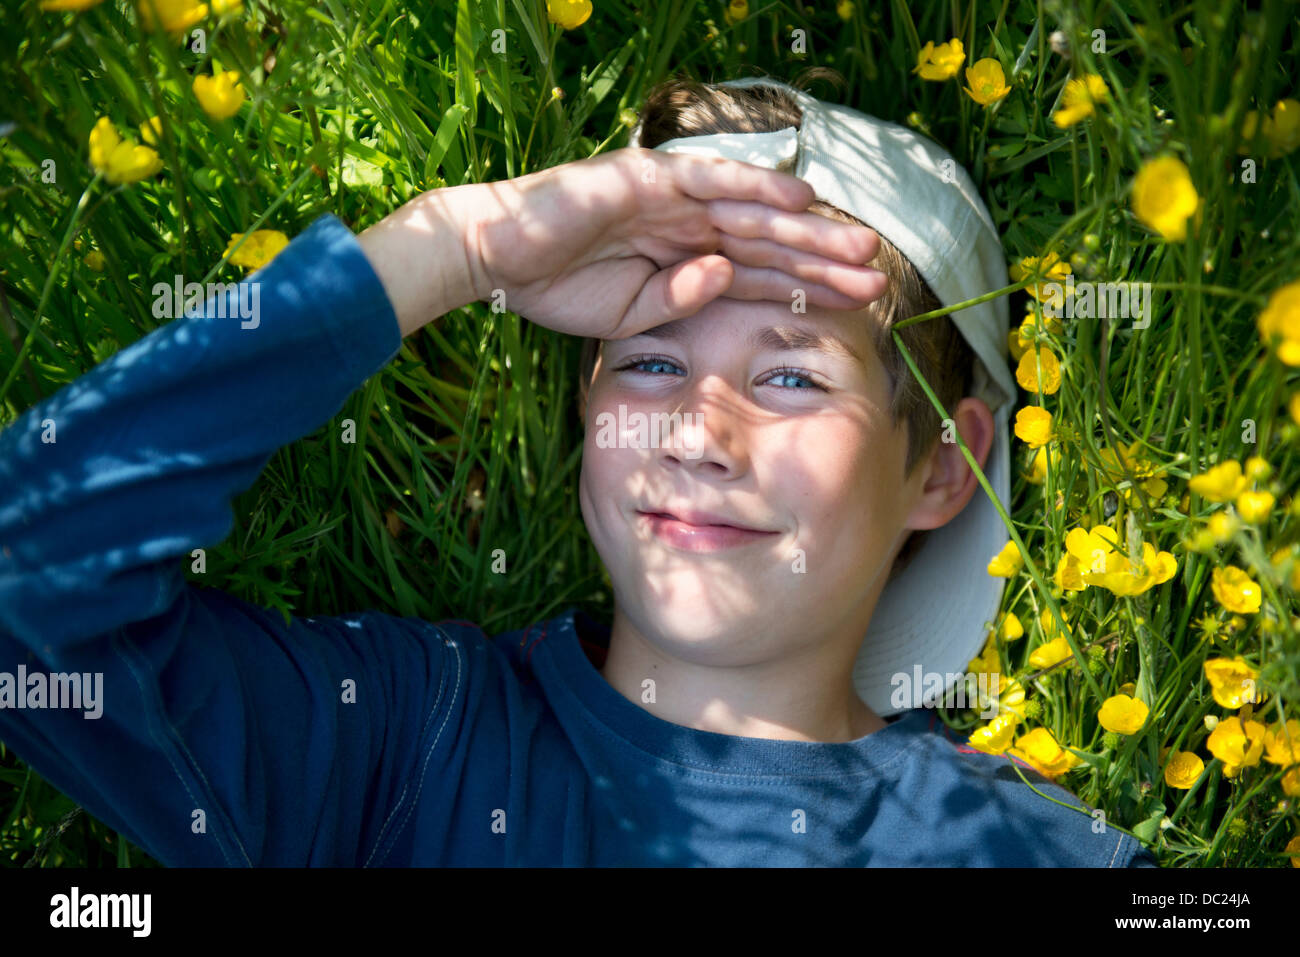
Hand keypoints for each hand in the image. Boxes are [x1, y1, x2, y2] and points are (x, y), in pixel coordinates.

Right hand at [457, 147, 887, 339]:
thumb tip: (727, 276)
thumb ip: (682, 300)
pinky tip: (800, 196)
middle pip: (770, 244)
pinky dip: (754, 185)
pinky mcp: (648, 178)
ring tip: (859, 248)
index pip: (761, 274)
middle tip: (877, 279)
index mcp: (689, 258)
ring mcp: (672, 197)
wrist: (497, 259)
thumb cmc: (559, 288)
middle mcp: (691, 224)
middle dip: (823, 261)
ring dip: (806, 228)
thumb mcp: (633, 316)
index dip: (808, 287)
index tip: (856, 304)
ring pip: (753, 212)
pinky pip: (711, 180)